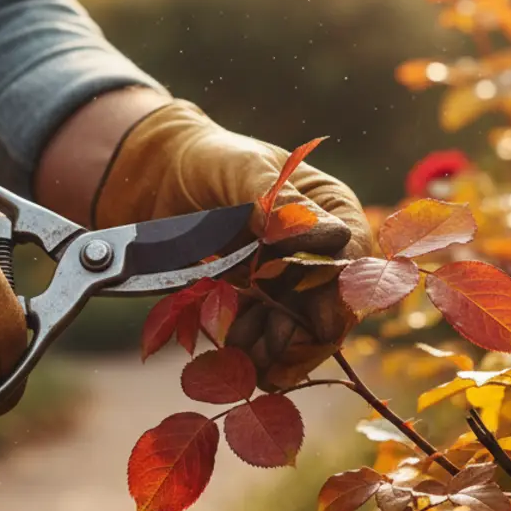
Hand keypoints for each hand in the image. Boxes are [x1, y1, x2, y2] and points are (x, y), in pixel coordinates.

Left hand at [93, 100, 370, 387]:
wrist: (157, 179)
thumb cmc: (209, 160)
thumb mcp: (241, 169)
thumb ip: (277, 201)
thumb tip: (319, 235)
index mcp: (331, 210)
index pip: (353, 259)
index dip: (341, 294)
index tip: (319, 323)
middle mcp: (317, 252)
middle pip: (330, 308)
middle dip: (302, 335)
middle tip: (268, 350)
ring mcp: (287, 281)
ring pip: (297, 332)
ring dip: (273, 349)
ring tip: (240, 347)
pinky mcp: (255, 303)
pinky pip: (263, 337)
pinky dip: (249, 349)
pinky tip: (229, 346)